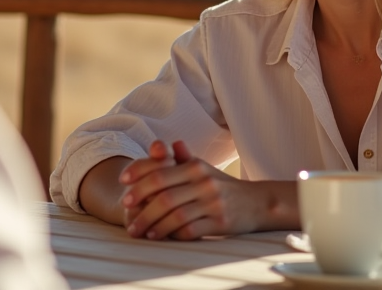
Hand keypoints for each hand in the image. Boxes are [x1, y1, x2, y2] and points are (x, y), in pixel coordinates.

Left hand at [117, 139, 267, 239]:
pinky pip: (191, 229)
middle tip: (128, 216)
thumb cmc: (223, 185)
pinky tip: (161, 236)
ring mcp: (213, 202)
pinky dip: (172, 234)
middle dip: (142, 208)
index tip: (123, 186)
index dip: (139, 177)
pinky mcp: (220, 222)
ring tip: (142, 231)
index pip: (160, 171)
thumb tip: (158, 146)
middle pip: (165, 196)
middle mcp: (204, 182)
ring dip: (154, 225)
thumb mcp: (203, 168)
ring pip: (175, 215)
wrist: (257, 202)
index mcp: (196, 166)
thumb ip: (180, 159)